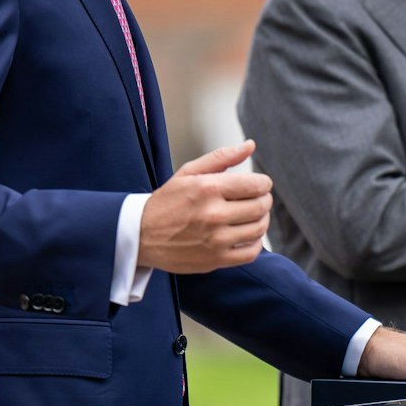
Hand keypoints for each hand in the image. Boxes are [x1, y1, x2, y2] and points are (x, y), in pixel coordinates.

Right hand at [137, 141, 273, 274]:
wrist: (141, 236)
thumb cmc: (165, 203)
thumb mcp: (188, 173)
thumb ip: (222, 157)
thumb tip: (250, 146)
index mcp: (207, 189)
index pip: (256, 185)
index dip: (263, 183)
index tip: (259, 184)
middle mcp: (213, 215)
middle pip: (260, 207)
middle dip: (264, 200)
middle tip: (257, 199)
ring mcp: (215, 240)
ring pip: (259, 229)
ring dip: (262, 220)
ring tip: (252, 215)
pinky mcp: (215, 260)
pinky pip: (251, 253)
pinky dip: (255, 243)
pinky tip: (246, 235)